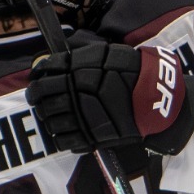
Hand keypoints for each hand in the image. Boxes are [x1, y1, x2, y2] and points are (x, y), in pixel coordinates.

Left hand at [27, 40, 193, 155]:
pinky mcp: (90, 136)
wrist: (157, 96)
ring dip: (47, 116)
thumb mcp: (107, 52)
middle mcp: (75, 90)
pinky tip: (64, 131)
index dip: (37, 76)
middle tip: (39, 98)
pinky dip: (59, 137)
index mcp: (78, 68)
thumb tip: (53, 59)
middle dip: (37, 96)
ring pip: (49, 119)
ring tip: (53, 115)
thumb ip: (80, 55)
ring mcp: (81, 115)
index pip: (44, 71)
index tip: (37, 79)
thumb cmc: (134, 71)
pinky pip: (63, 140)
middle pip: (41, 95)